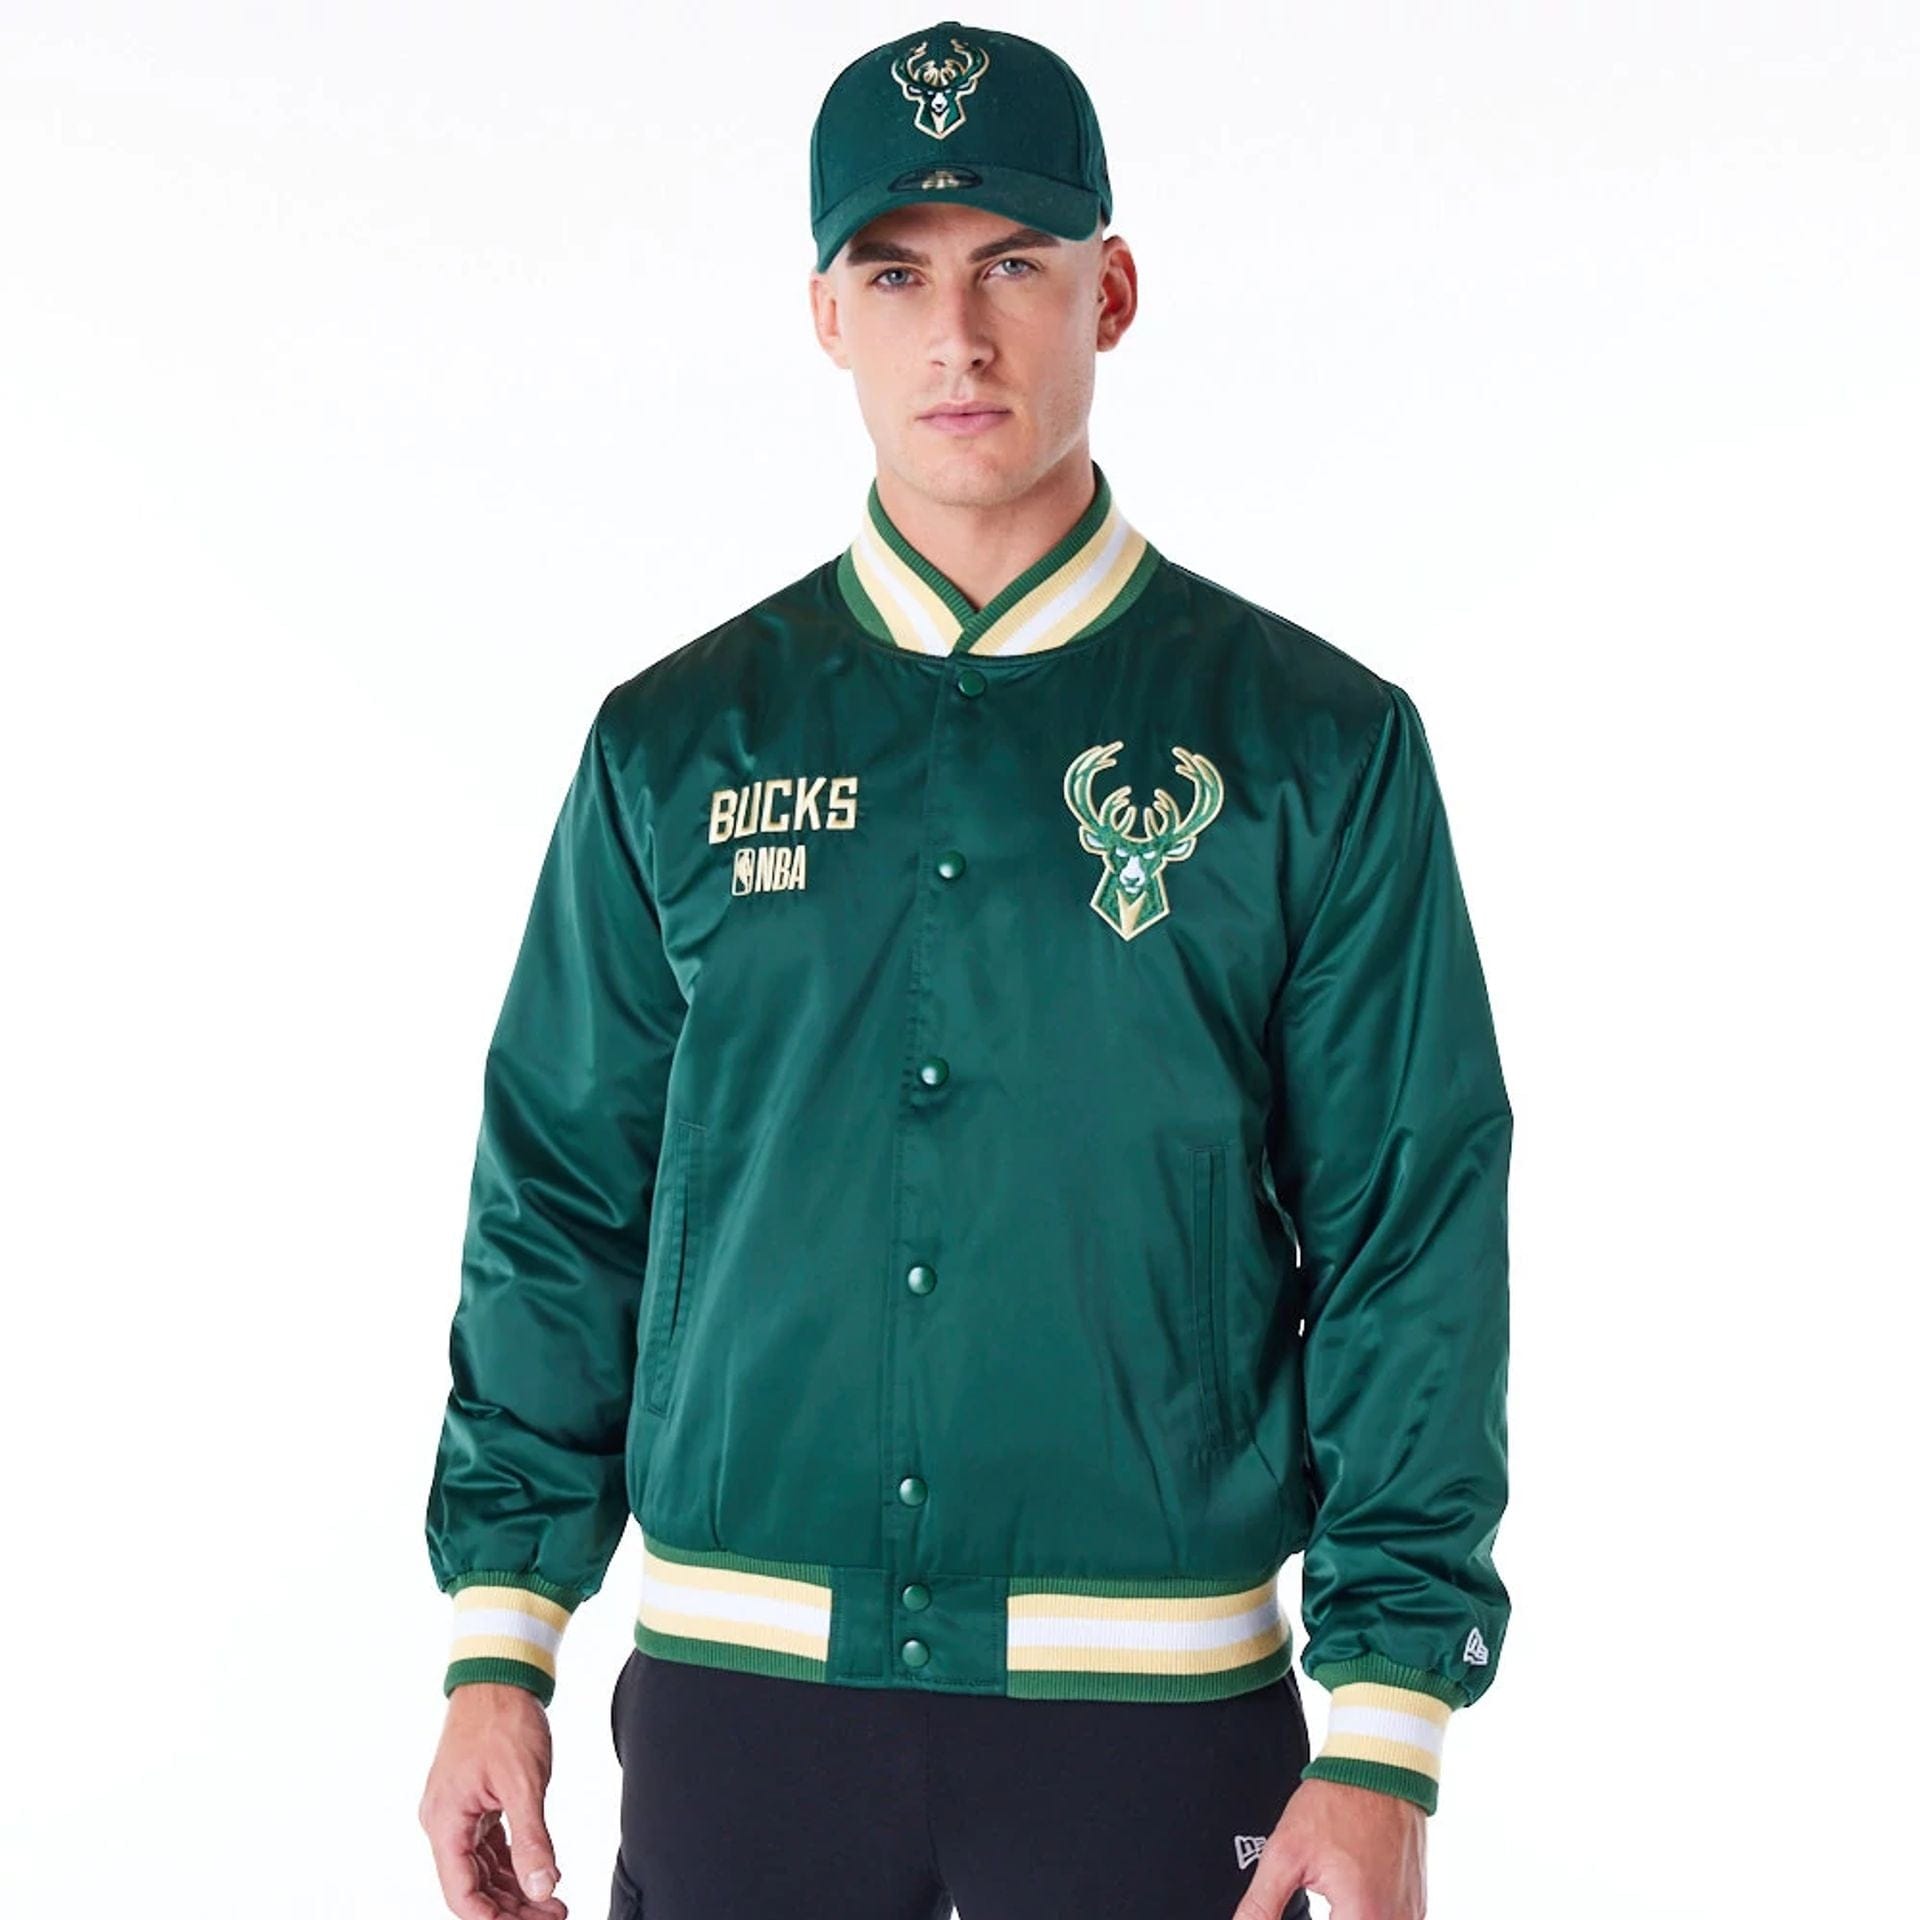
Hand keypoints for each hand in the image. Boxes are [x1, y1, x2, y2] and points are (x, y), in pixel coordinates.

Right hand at [419, 1682, 568, 1918]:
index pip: (462, 1892)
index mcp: (445, 1822)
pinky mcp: (475, 1802)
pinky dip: (513, 1864)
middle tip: (553, 1915)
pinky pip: (490, 1847)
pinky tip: (539, 1875)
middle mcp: (445, 1822)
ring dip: (515, 1889)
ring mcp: (459, 1812)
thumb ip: (531, 1839)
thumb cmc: (503, 1719)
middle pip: (474, 1885)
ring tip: (552, 1904)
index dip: (491, 1918)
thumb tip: (542, 1887)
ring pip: (483, 1869)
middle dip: (511, 1908)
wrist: (499, 1675)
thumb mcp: (524, 1783)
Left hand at [1230, 1778, 1426, 1919]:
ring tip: (1330, 1883)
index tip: (1283, 1912)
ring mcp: (1410, 1914)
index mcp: (1363, 1917)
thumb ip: (1261, 1906)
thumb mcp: (1285, 1853)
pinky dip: (1364, 1913)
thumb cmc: (1338, 1802)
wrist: (1380, 1769)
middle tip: (1317, 1888)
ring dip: (1343, 1915)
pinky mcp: (1416, 1905)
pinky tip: (1349, 1888)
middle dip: (1326, 1916)